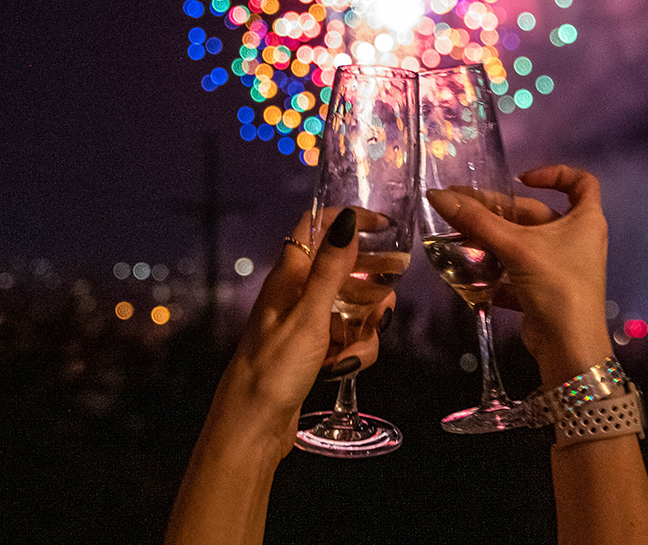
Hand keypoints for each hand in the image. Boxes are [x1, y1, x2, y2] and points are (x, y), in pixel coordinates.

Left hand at [210, 207, 394, 458]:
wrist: (252, 428)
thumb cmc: (273, 369)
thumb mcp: (309, 316)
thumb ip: (331, 269)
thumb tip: (345, 219)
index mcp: (289, 277)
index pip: (316, 228)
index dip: (348, 220)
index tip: (383, 225)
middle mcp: (296, 294)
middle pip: (343, 268)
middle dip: (371, 276)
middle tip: (395, 279)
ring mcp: (306, 323)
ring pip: (351, 306)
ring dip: (365, 323)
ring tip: (363, 342)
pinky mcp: (314, 351)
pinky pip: (347, 337)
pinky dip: (354, 349)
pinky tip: (345, 367)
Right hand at [426, 164, 612, 386]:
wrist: (569, 347)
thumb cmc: (556, 285)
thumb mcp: (516, 248)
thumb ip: (477, 221)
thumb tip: (438, 195)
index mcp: (585, 220)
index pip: (580, 182)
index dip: (555, 174)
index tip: (522, 179)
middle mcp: (577, 239)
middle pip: (536, 214)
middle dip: (499, 211)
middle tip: (461, 208)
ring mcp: (562, 266)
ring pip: (523, 243)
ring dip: (493, 240)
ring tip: (458, 237)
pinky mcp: (546, 290)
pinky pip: (518, 270)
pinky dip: (497, 269)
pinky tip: (468, 270)